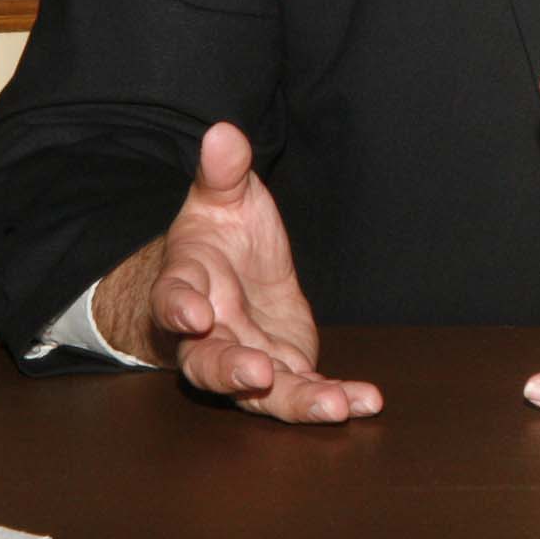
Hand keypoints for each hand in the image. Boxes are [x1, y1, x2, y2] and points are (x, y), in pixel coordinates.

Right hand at [91, 121, 380, 423]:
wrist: (227, 275)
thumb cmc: (220, 235)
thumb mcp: (222, 198)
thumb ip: (223, 173)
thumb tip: (223, 132)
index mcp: (188, 287)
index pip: (172, 299)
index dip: (179, 309)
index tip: (194, 314)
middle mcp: (209, 335)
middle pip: (208, 362)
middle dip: (231, 371)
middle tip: (257, 373)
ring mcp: (245, 358)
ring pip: (258, 394)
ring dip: (295, 401)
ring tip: (332, 406)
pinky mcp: (281, 370)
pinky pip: (302, 392)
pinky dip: (332, 399)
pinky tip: (366, 402)